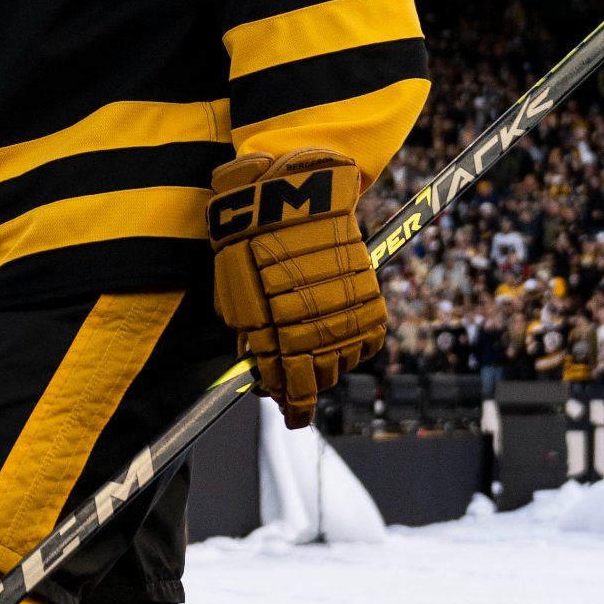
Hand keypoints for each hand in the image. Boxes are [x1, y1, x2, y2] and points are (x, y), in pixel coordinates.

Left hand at [208, 148, 385, 428]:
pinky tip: (338, 340)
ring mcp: (347, 313)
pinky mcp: (369, 297)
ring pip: (343, 364)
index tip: (287, 410)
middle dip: (304, 388)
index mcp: (279, 328)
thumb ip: (247, 333)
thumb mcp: (234, 289)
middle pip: (317, 379)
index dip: (289, 403)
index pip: (289, 384)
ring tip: (312, 358)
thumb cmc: (253, 237)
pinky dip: (354, 347)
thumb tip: (256, 366)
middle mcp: (318, 326)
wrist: (293, 192)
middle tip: (293, 387)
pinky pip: (368, 342)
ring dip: (327, 368)